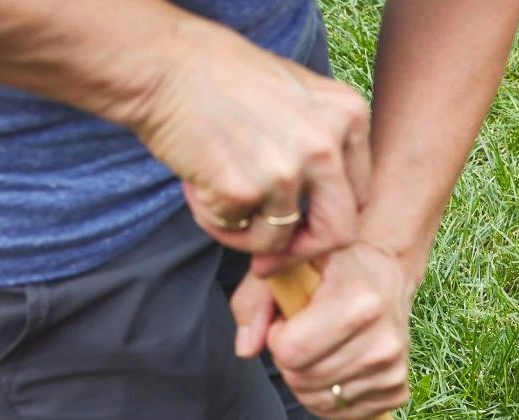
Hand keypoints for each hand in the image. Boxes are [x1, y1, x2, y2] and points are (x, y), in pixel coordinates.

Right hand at [125, 17, 370, 259]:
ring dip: (247, 235)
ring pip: (282, 240)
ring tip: (216, 200)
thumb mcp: (297, 97)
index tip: (303, 227)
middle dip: (304, 251)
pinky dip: (215, 222)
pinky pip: (238, 234)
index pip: (358, 196)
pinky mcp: (245, 190)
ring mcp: (286, 169)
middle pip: (339, 232)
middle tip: (272, 256)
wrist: (160, 64)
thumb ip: (323, 145)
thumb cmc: (221, 76)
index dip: (328, 218)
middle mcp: (325, 144)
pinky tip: (196, 188)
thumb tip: (323, 216)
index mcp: (347, 115)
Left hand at [231, 244, 415, 419]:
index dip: (276, 337)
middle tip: (304, 333)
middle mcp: (383, 342)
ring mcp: (392, 370)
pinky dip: (331, 396)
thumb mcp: (287, 267)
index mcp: (359, 305)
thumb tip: (246, 349)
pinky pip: (343, 413)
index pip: (290, 352)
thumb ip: (255, 301)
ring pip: (320, 401)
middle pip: (302, 380)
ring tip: (321, 347)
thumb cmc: (330, 267)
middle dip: (290, 361)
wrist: (385, 272)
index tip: (288, 320)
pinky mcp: (396, 391)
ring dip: (308, 380)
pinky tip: (338, 366)